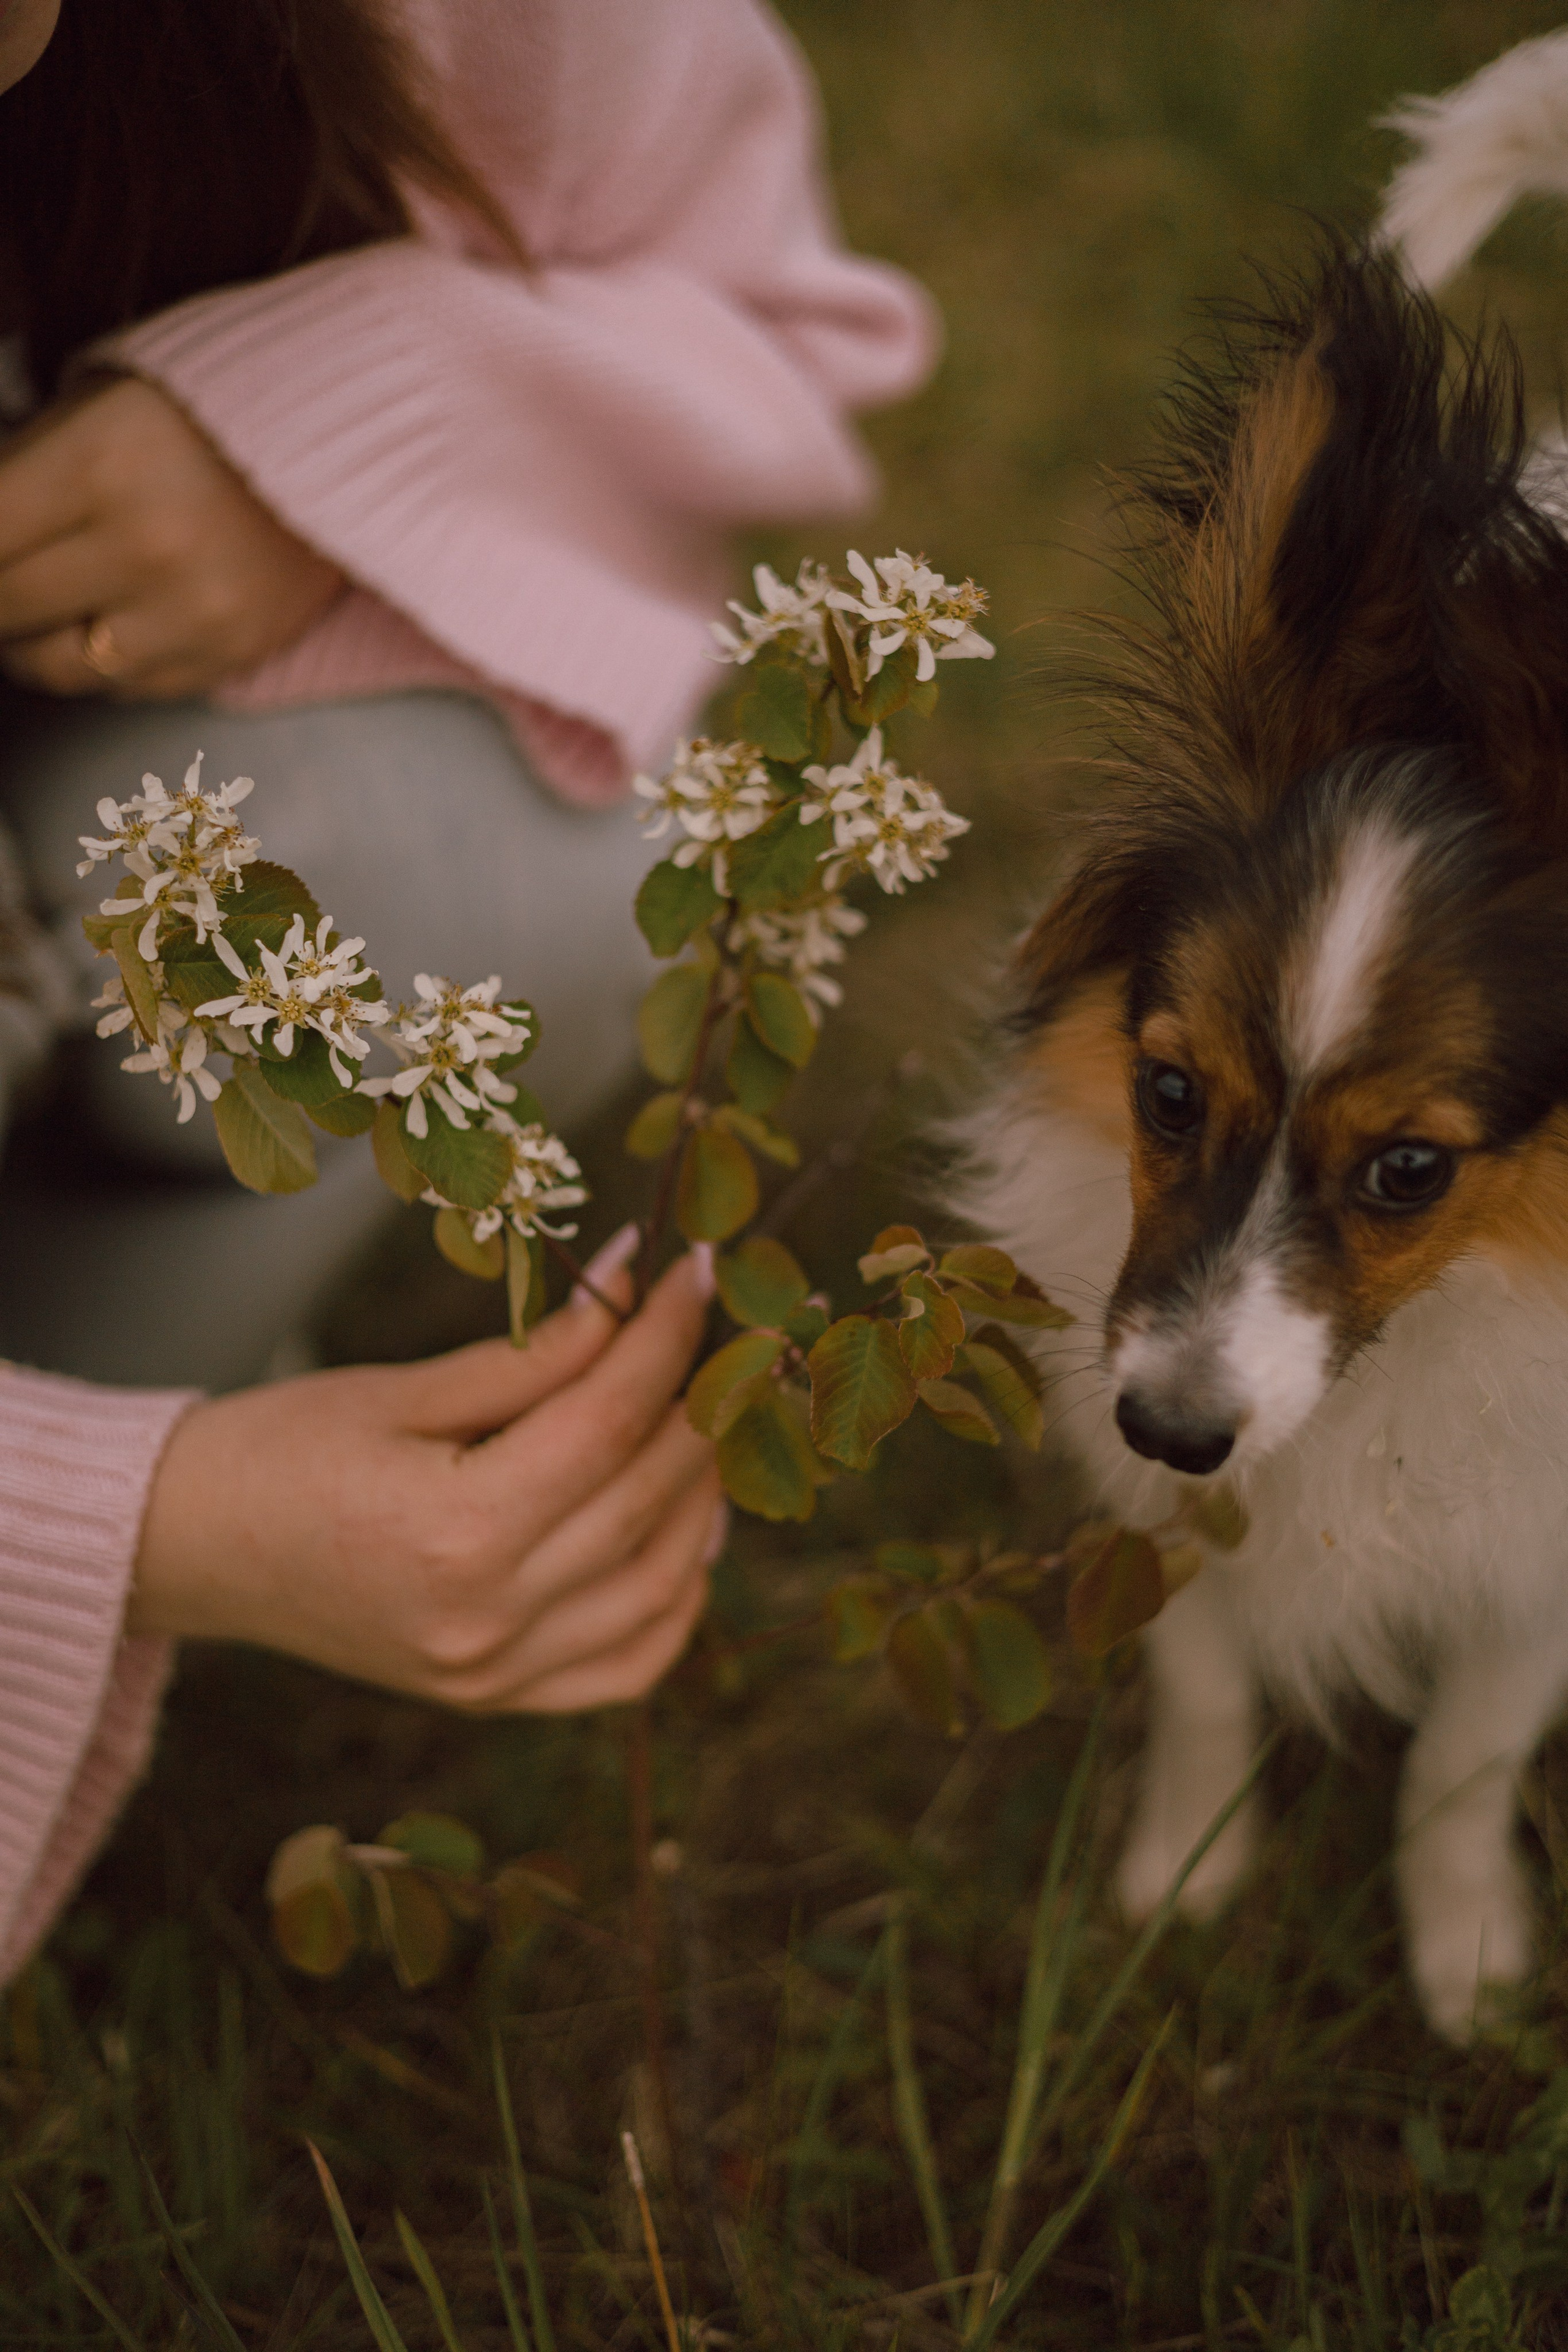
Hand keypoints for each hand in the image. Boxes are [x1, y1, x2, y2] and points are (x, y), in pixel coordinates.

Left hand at [0, 375, 344, 699]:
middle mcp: (147, 551)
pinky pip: (127, 687)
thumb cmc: (216, 405)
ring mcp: (193, 616)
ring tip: (37, 602)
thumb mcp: (100, 397)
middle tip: (5, 571)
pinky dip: (102, 658)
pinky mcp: (230, 656)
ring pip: (58, 665)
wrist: (359, 439)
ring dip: (32, 638)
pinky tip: (107, 617)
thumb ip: (26, 463)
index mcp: (102, 465)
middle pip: (7, 607)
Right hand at [130, 1235, 724, 1713]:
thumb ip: (536, 1355)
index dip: (665, 1337)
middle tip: (721, 1336)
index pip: (607, 1422)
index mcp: (454, 1531)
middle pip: (645, 1499)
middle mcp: (487, 1618)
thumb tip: (637, 1283)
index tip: (696, 1271)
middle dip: (699, 1403)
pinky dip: (677, 1594)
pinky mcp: (499, 1700)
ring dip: (703, 1497)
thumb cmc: (287, 1449)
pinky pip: (631, 1660)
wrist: (198, 1546)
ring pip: (663, 1585)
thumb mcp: (406, 1387)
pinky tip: (683, 1527)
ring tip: (704, 1420)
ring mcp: (497, 1674)